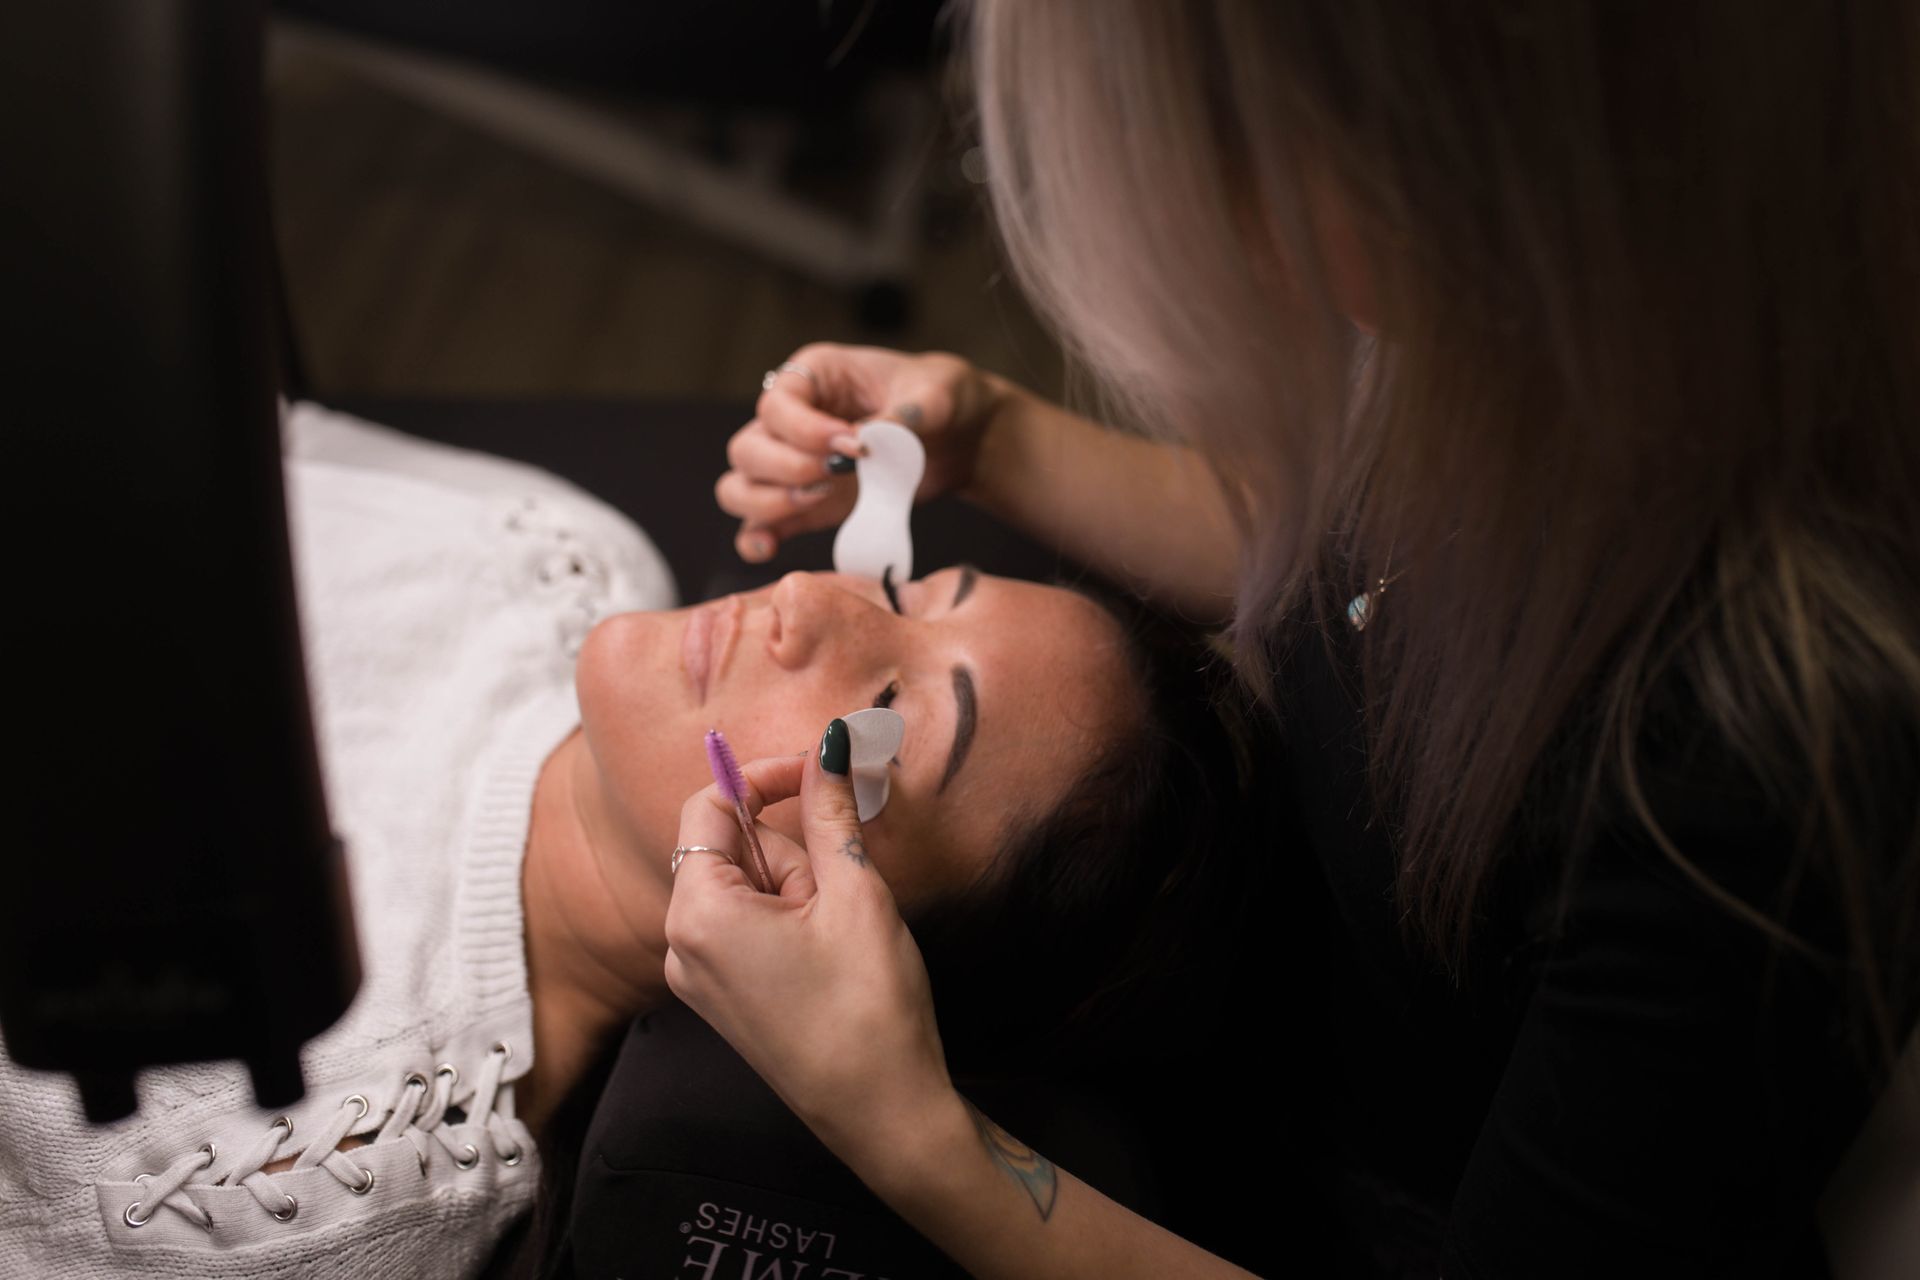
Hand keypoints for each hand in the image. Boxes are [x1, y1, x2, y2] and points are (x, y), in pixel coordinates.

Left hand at [663, 722, 954, 1157]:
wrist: (882, 1114)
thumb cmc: (867, 1009)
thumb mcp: (855, 893)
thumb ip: (831, 810)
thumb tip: (832, 743)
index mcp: (698, 912)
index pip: (711, 803)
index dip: (768, 776)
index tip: (824, 770)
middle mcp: (680, 944)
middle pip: (731, 847)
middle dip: (794, 848)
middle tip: (844, 889)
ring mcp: (698, 977)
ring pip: (746, 888)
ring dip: (799, 886)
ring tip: (841, 934)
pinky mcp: (723, 999)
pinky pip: (747, 927)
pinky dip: (790, 917)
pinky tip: (829, 952)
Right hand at [718, 344, 1001, 562]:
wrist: (960, 439)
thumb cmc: (942, 400)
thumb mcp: (935, 396)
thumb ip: (903, 416)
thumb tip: (866, 440)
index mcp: (814, 376)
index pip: (777, 403)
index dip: (805, 429)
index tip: (854, 444)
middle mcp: (790, 421)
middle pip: (747, 449)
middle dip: (786, 468)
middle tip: (836, 476)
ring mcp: (791, 466)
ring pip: (740, 488)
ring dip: (769, 503)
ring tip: (819, 500)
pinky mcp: (802, 507)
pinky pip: (757, 527)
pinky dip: (757, 540)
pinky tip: (774, 549)